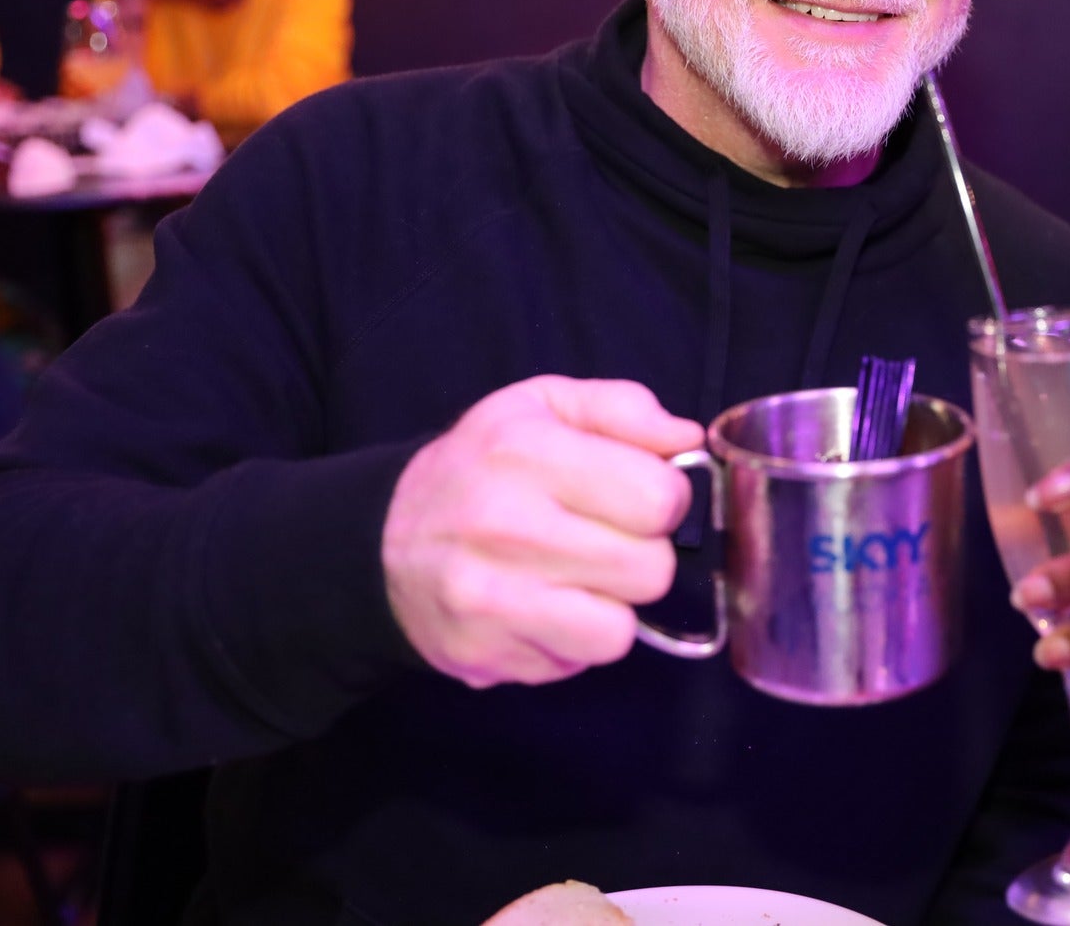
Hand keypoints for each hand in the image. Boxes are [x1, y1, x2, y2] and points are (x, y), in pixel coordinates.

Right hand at [383, 376, 700, 687]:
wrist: (382, 540)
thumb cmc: (482, 466)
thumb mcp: (544, 405)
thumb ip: (624, 409)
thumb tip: (688, 440)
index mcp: (526, 452)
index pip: (659, 498)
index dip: (665, 499)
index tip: (638, 497)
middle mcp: (504, 525)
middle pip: (650, 569)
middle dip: (642, 554)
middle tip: (604, 538)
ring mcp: (489, 598)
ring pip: (619, 629)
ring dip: (612, 606)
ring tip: (579, 577)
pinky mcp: (481, 653)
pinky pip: (577, 664)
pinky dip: (575, 641)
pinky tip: (547, 608)